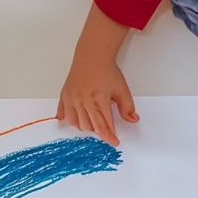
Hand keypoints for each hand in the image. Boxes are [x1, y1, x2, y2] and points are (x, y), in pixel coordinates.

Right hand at [57, 10, 136, 146]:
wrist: (92, 55)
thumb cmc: (107, 71)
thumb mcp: (122, 89)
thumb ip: (127, 107)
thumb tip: (133, 120)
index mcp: (98, 99)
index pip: (104, 126)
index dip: (110, 137)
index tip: (115, 142)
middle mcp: (83, 100)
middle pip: (89, 127)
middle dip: (98, 130)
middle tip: (105, 125)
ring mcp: (72, 98)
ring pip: (75, 123)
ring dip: (84, 126)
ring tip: (92, 120)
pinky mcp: (65, 95)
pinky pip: (63, 114)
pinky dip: (70, 119)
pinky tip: (76, 118)